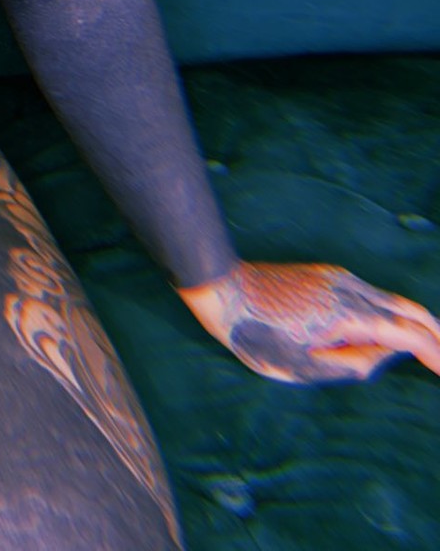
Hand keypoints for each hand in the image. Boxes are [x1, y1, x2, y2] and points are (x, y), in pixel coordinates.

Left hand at [177, 260, 439, 383]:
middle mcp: (349, 289)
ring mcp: (337, 277)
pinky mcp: (325, 274)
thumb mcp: (305, 367)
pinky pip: (369, 294)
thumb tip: (388, 354)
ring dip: (413, 322)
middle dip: (434, 333)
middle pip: (408, 309)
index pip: (407, 333)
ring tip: (428, 347)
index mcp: (347, 314)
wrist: (223, 289)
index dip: (434, 352)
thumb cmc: (257, 335)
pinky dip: (390, 312)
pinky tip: (388, 331)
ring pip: (390, 299)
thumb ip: (353, 365)